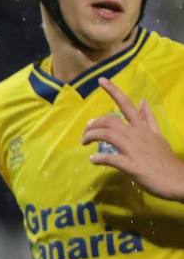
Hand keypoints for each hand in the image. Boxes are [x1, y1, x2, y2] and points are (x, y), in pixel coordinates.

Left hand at [86, 81, 183, 198]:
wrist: (177, 179)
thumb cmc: (164, 159)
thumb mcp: (158, 135)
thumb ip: (148, 119)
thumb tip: (142, 101)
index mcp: (144, 128)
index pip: (127, 105)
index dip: (114, 91)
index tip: (100, 80)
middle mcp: (138, 135)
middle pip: (111, 121)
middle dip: (93, 124)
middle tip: (84, 133)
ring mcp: (135, 150)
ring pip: (109, 135)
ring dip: (92, 137)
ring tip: (84, 142)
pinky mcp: (133, 166)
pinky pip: (112, 159)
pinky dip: (100, 158)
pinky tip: (93, 159)